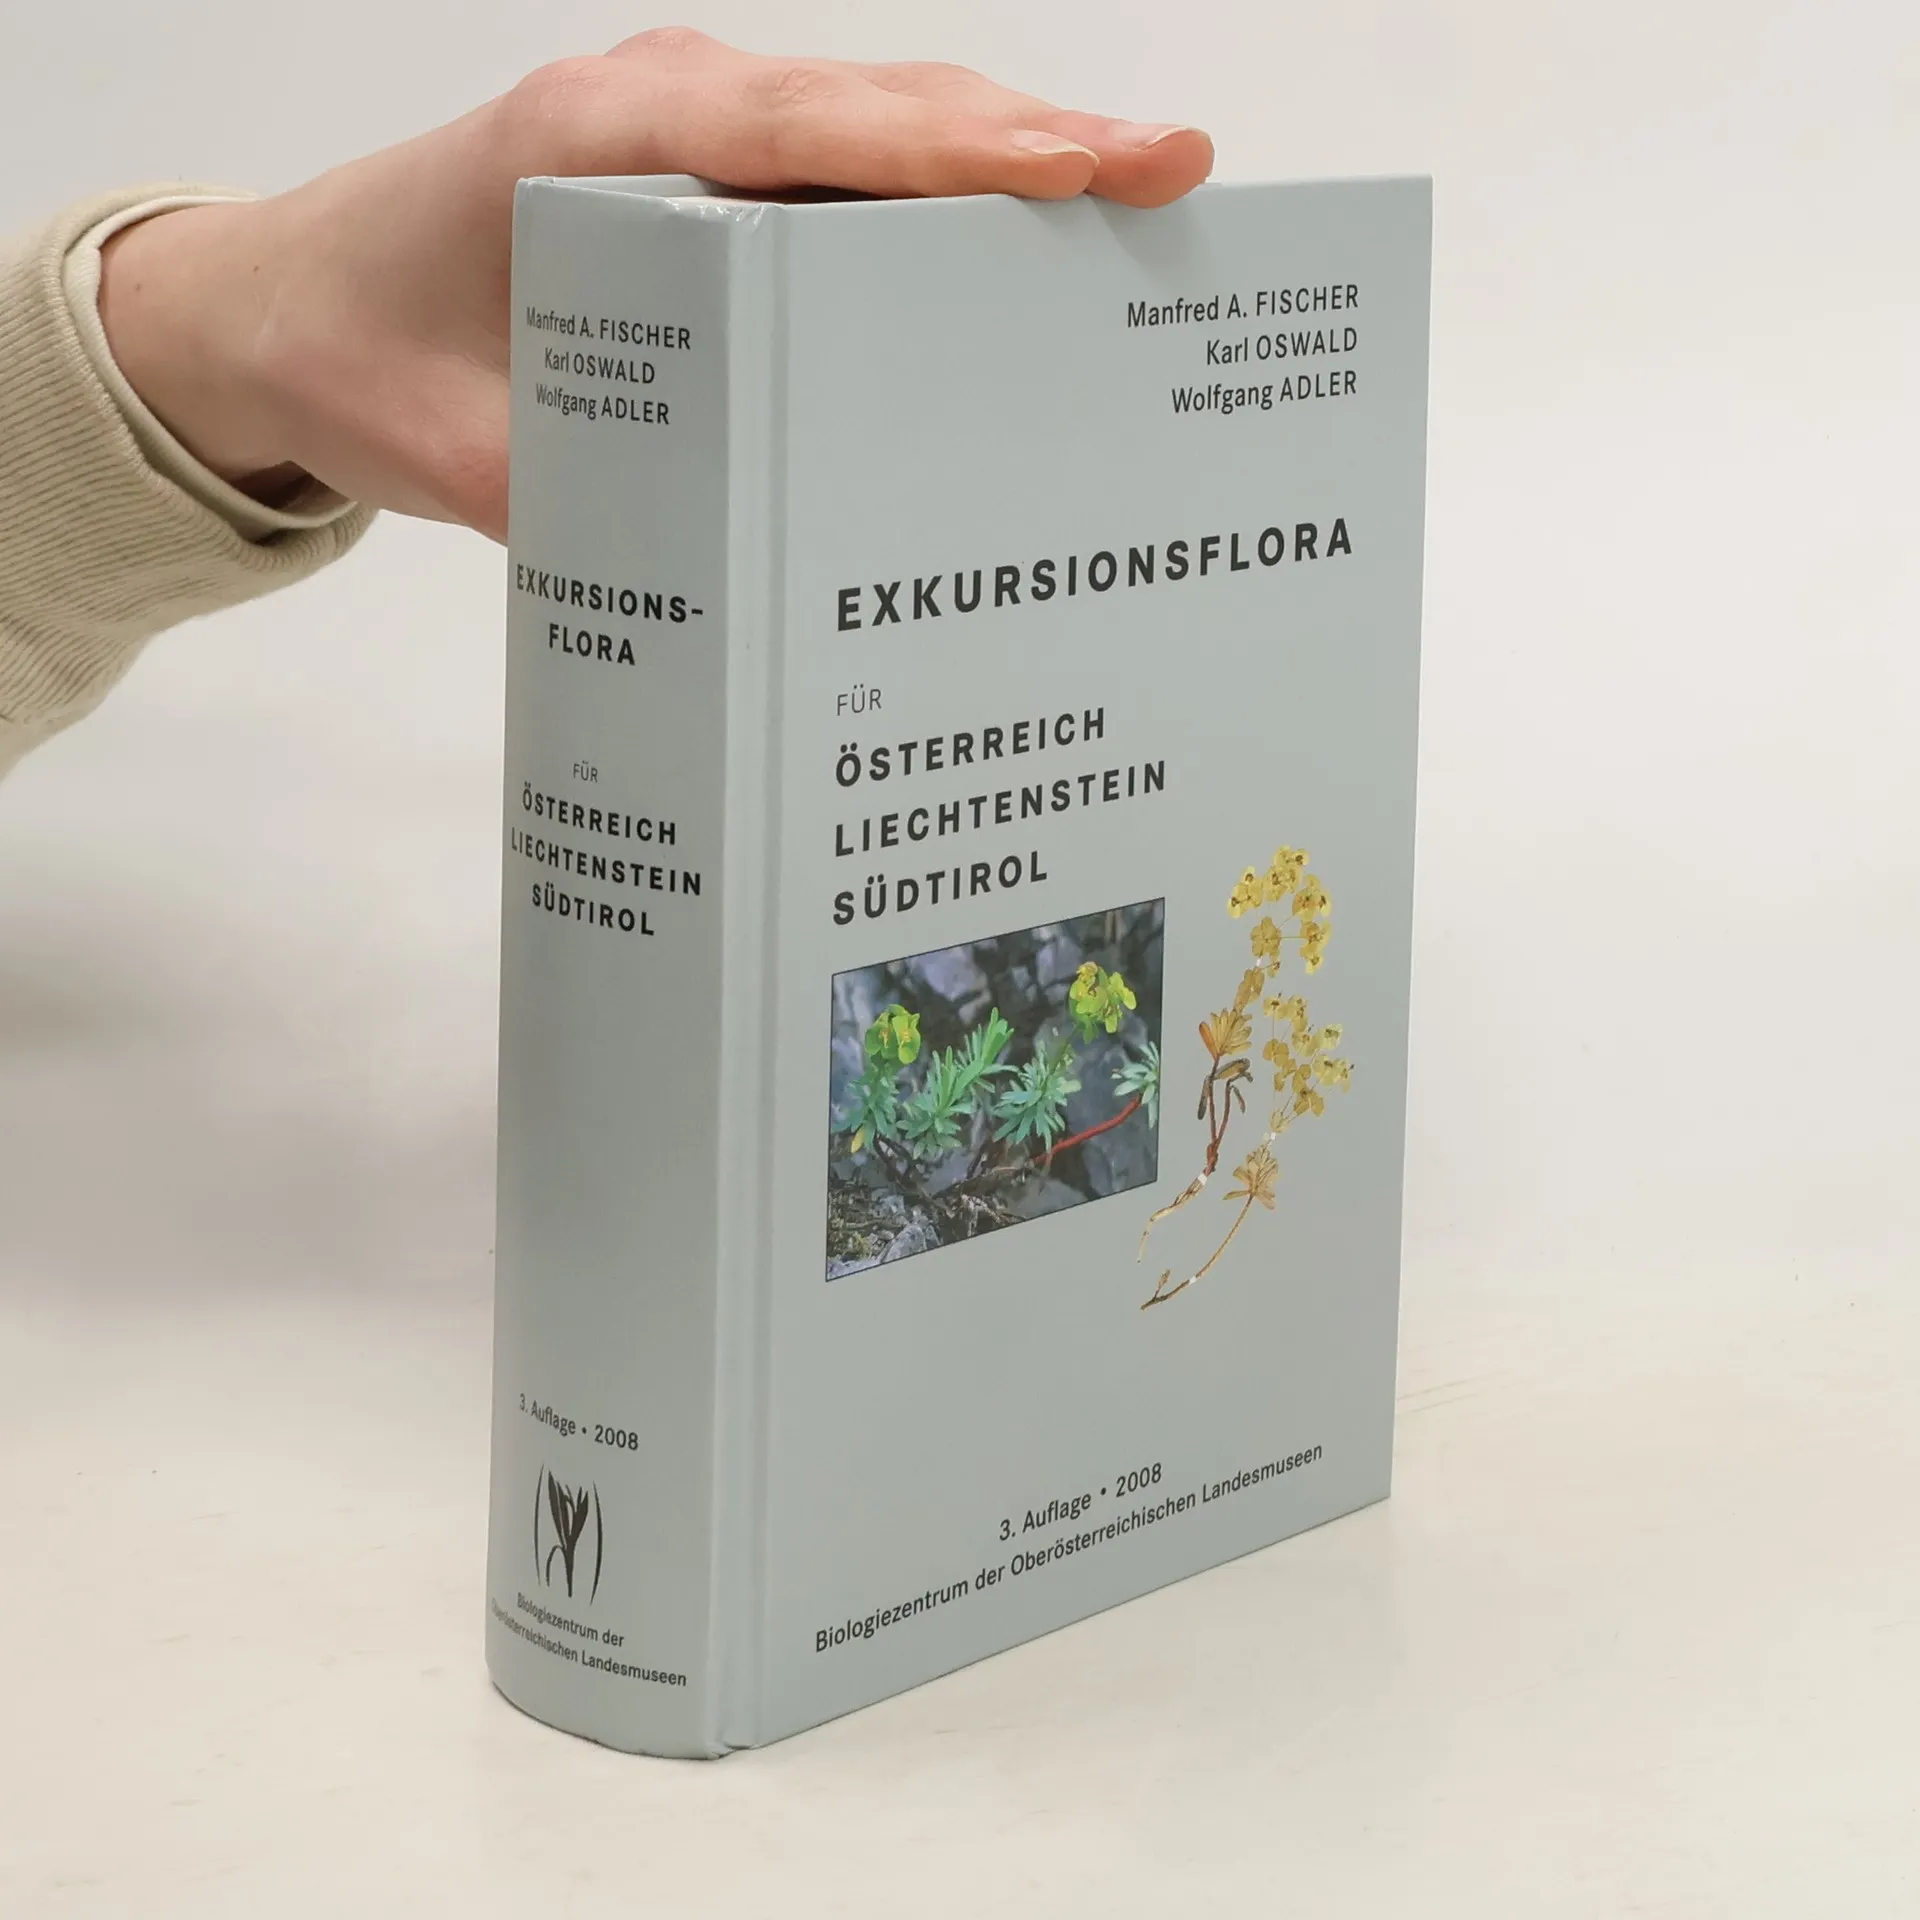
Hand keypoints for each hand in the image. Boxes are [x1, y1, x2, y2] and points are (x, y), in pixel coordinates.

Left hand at [96, 29, 1212, 540]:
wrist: (285, 309)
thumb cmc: (362, 349)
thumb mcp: (463, 450)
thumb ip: (588, 496)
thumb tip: (739, 573)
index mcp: (601, 141)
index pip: (811, 133)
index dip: (958, 151)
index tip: (1087, 171)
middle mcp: (663, 114)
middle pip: (880, 111)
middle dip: (1033, 147)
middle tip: (1176, 186)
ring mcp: (690, 142)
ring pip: (877, 130)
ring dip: (1004, 169)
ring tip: (1136, 223)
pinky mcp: (704, 188)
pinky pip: (841, 178)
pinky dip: (937, 205)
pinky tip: (1012, 267)